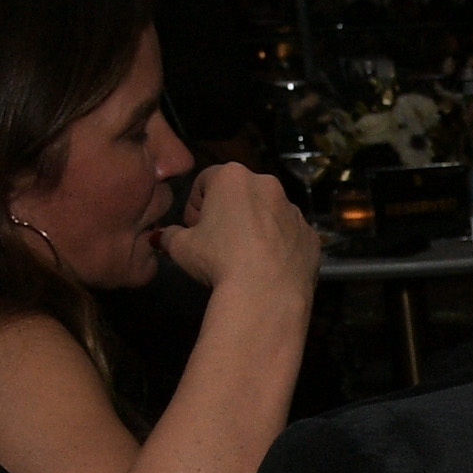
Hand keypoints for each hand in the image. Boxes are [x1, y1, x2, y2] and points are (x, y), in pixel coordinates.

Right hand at [155, 161, 318, 300]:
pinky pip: (289, 236)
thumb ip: (169, 236)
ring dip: (255, 228)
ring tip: (243, 259)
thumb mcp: (181, 248)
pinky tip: (267, 268)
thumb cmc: (218, 262)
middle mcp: (268, 185)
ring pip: (268, 214)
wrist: (266, 295)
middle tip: (217, 243)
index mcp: (233, 177)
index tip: (193, 229)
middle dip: (227, 213)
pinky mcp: (311, 236)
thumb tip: (161, 236)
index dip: (195, 205)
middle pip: (240, 194)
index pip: (205, 181)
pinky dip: (279, 247)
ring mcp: (294, 211)